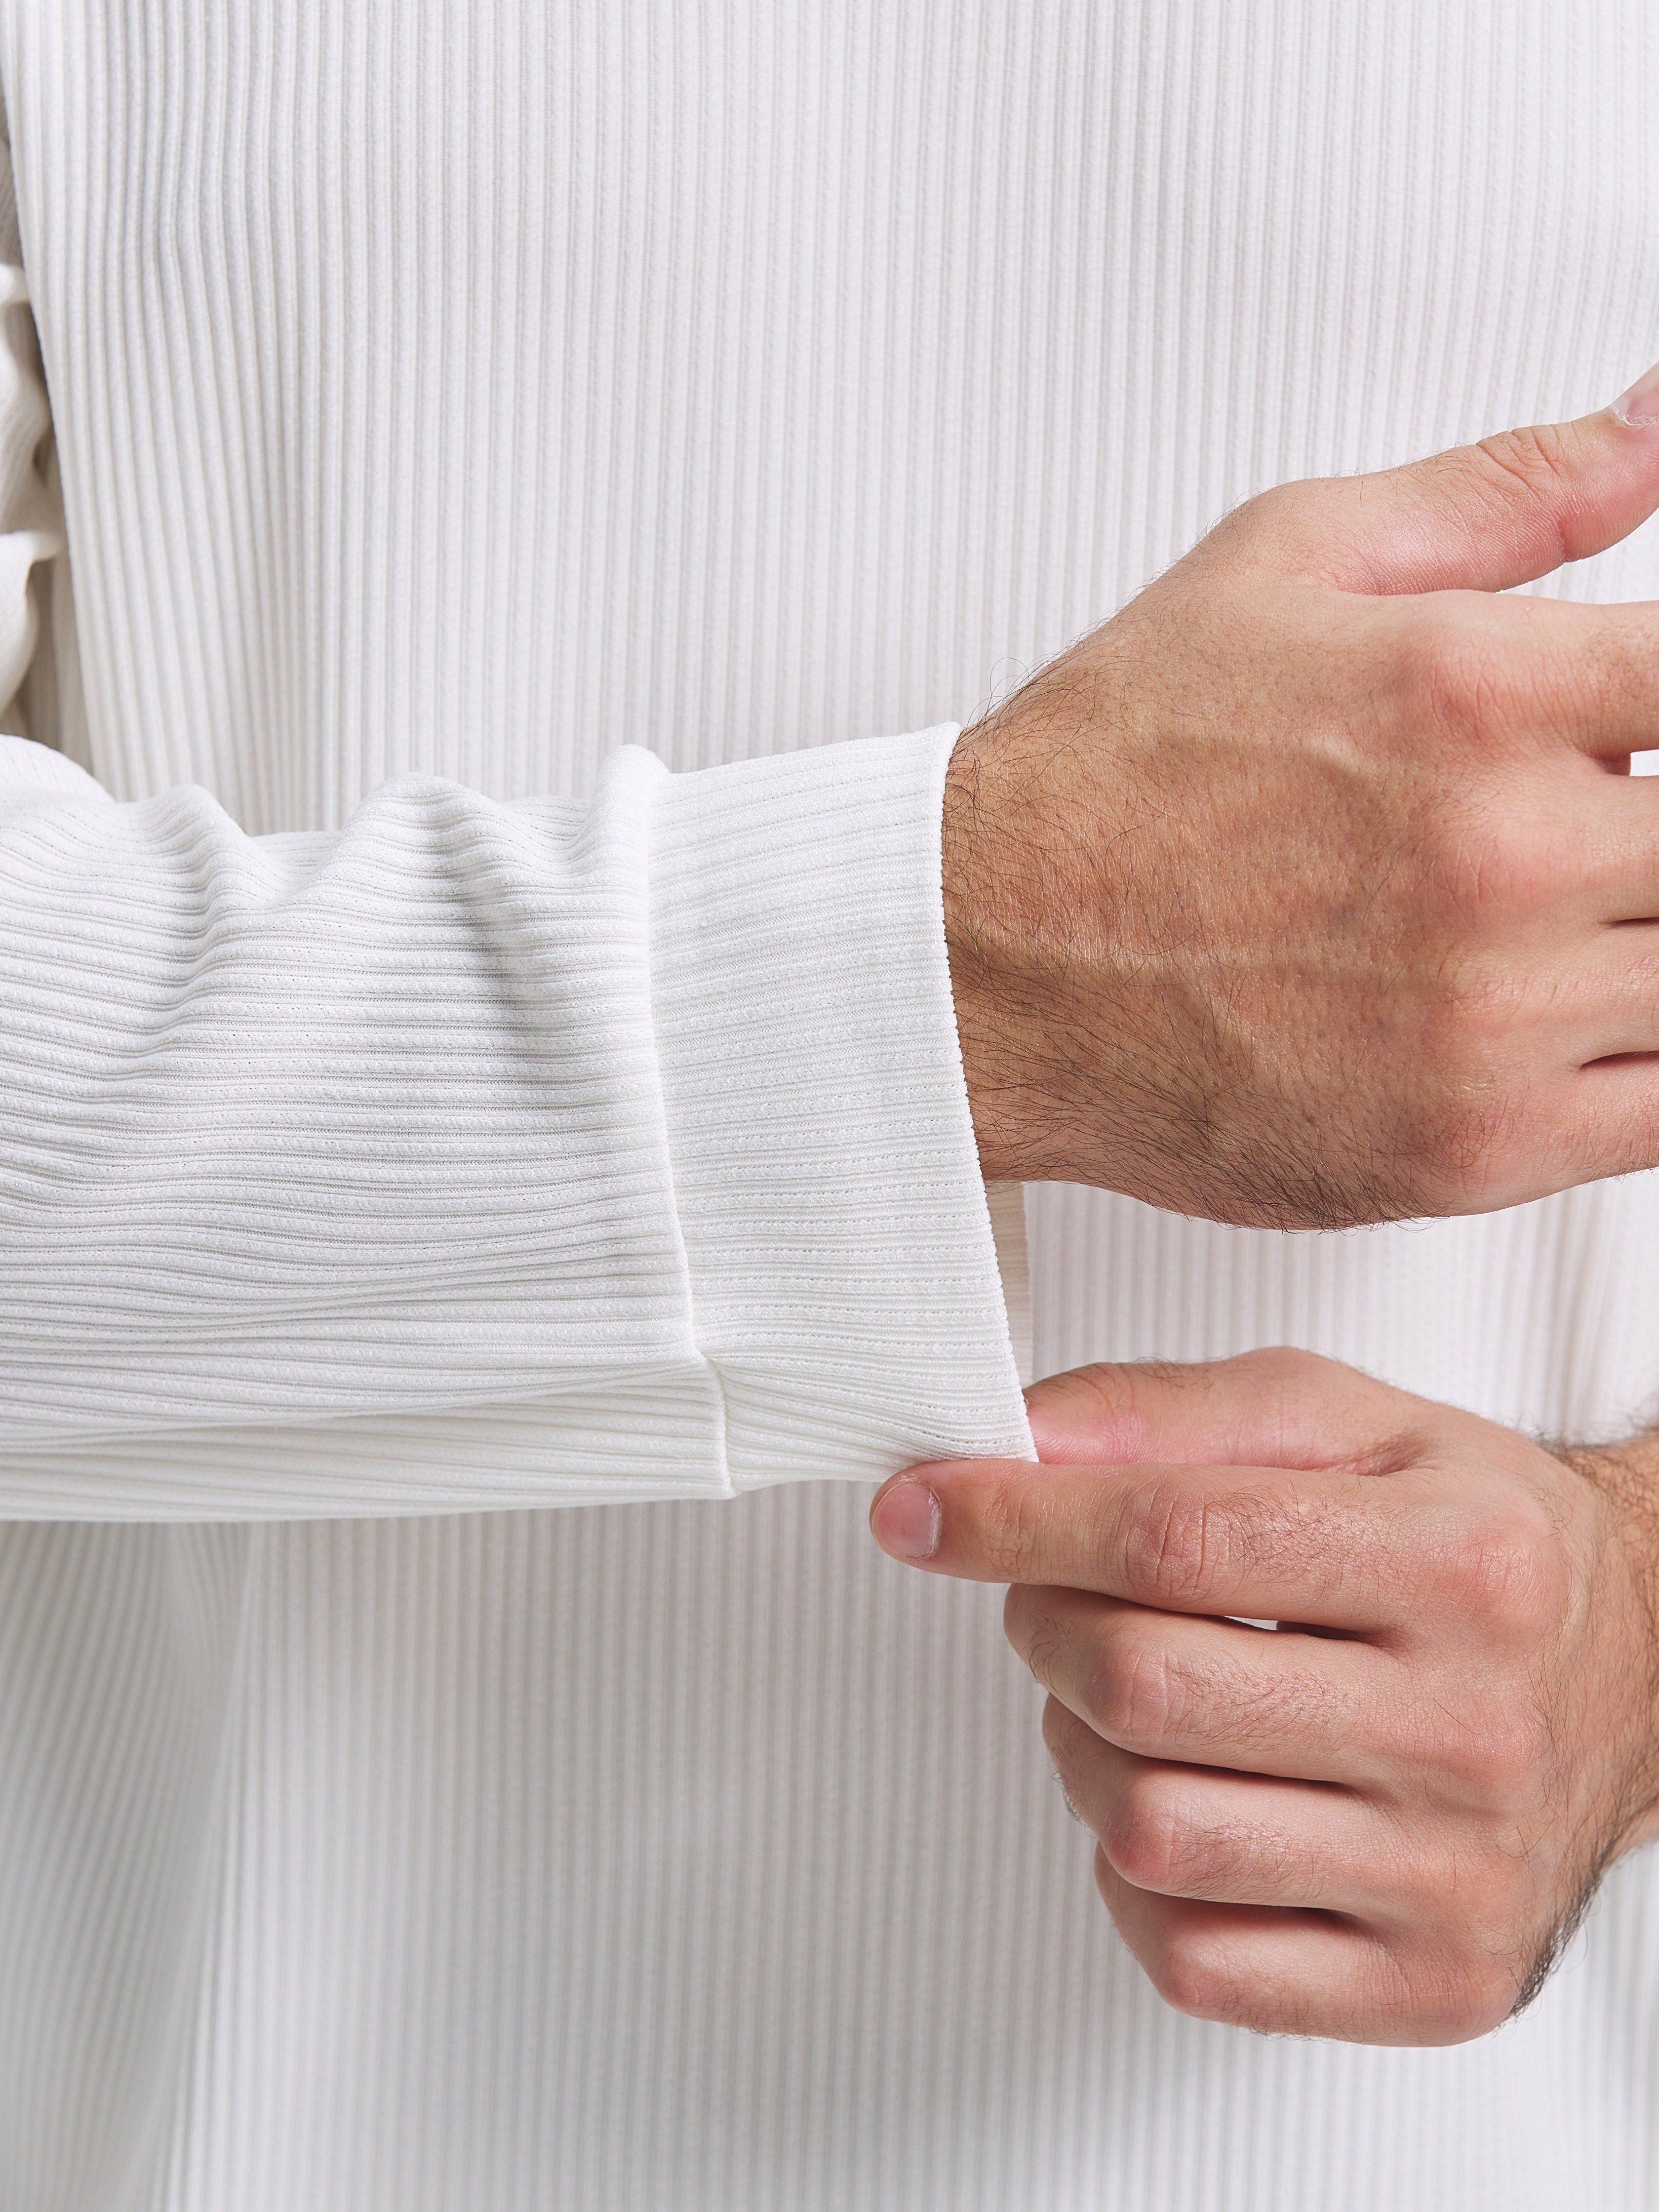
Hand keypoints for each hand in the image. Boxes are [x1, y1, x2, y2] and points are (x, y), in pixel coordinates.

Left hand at [868, 1350, 1658, 2044]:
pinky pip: (1191, 1956)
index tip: (926, 1505)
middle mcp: (1473, 1729)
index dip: (1015, 1516)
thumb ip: (1172, 1412)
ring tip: (1132, 1696)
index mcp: (1463, 1563)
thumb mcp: (1351, 1421)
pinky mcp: (1429, 1983)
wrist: (1643, 1673)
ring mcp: (1454, 1875)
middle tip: (1050, 1590)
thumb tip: (1012, 1441)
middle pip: (1145, 1687)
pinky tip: (1187, 1796)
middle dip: (1041, 1621)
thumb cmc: (1475, 1542)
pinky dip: (1138, 1875)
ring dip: (1081, 1747)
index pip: (1176, 1537)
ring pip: (1149, 1830)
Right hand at [945, 367, 1658, 1227]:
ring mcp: (1494, 1019)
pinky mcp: (1472, 1148)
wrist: (978, 964)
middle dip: (1655, 818)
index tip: (1649, 720)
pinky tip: (1579, 1011)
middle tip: (1594, 823)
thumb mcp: (1285, 560)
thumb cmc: (1106, 778)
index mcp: (1476, 689)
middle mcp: (1502, 856)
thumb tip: (1650, 426)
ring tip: (1568, 910)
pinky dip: (1647, 1056)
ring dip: (1646, 931)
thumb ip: (1501, 493)